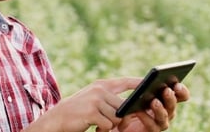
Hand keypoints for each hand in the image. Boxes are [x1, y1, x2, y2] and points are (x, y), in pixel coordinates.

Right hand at [25, 77, 141, 131]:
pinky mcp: (92, 112)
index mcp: (101, 85)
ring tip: (96, 123)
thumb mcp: (93, 100)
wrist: (57, 119)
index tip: (152, 84)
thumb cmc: (78, 112)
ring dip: (109, 125)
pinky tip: (92, 126)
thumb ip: (109, 99)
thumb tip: (129, 108)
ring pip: (117, 117)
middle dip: (120, 118)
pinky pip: (108, 124)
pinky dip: (102, 129)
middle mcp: (100, 89)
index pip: (126, 82)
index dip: (139, 84)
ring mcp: (96, 100)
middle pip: (124, 106)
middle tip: (108, 122)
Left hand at [116, 83, 189, 131]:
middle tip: (166, 90)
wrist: (109, 120)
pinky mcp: (148, 131)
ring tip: (154, 101)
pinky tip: (139, 111)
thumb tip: (145, 81)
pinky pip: (152, 127)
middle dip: (171, 98)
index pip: (178, 95)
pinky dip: (146, 118)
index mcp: (163, 99)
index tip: (178, 84)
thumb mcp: (127, 89)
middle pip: (172, 106)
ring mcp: (157, 123)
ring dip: (160, 109)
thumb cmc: (120, 102)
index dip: (182, 91)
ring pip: (165, 118)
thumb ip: (137, 84)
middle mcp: (163, 112)